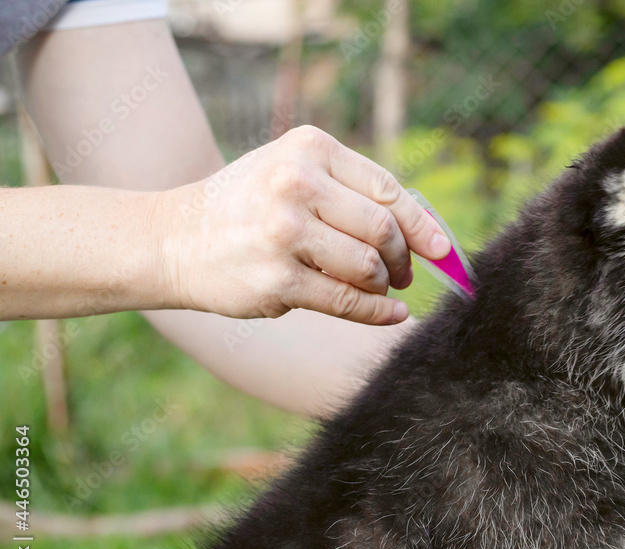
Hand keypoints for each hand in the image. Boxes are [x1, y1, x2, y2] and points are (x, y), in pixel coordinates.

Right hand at [159, 126, 450, 323]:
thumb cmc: (248, 206)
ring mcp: (285, 233)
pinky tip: (390, 315)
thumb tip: (426, 232)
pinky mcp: (277, 280)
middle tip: (403, 274)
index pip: (387, 189)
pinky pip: (347, 302)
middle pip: (384, 229)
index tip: (443, 250)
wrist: (173, 239)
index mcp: (309, 149)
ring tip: (380, 288)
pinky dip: (378, 313)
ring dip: (384, 285)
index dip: (423, 225)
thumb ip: (351, 192)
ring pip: (368, 267)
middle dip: (404, 259)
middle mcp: (296, 183)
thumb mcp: (292, 173)